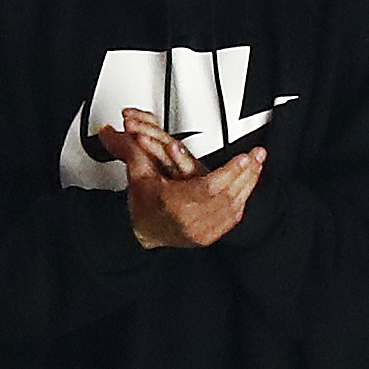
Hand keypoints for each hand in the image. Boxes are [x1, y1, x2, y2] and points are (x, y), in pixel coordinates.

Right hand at [95, 108, 260, 249]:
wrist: (143, 234)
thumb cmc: (143, 207)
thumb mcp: (138, 176)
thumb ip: (132, 150)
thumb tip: (112, 132)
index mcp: (174, 204)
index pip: (210, 187)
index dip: (231, 171)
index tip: (244, 157)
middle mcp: (190, 220)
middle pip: (229, 194)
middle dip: (246, 172)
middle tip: (256, 155)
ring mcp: (202, 230)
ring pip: (236, 205)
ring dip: (249, 183)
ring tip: (257, 165)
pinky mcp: (210, 235)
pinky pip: (234, 216)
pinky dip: (243, 198)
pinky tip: (248, 186)